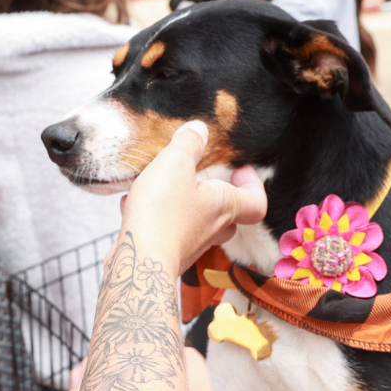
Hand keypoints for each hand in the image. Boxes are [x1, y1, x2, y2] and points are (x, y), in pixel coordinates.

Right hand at [120, 121, 266, 273]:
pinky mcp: (167, 254)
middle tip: (202, 176)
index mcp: (224, 205)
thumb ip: (188, 143)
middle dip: (216, 193)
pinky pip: (168, 231)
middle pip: (227, 213)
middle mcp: (213, 229)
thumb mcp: (174, 164)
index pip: (257, 201)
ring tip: (159, 186)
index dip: (253, 184)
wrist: (138, 261)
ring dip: (182, 204)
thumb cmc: (162, 214)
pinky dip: (155, 217)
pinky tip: (134, 206)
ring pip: (196, 222)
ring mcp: (191, 245)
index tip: (239, 168)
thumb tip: (198, 129)